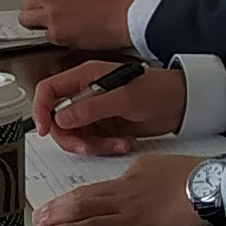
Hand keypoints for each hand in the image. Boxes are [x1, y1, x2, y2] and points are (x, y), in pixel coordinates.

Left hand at [17, 0, 140, 49]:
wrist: (131, 12)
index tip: (48, 0)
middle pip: (26, 2)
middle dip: (35, 8)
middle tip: (46, 13)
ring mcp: (51, 14)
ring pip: (26, 19)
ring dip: (37, 22)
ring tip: (52, 23)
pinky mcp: (57, 34)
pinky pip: (45, 36)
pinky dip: (55, 35)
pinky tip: (70, 31)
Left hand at [35, 151, 207, 225]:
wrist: (213, 183)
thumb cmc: (200, 178)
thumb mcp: (166, 168)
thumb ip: (145, 177)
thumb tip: (134, 186)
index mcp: (134, 171)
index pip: (98, 187)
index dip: (76, 197)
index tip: (62, 203)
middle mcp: (124, 185)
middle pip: (83, 196)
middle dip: (59, 206)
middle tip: (40, 214)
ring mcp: (126, 203)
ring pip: (82, 209)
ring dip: (58, 217)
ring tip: (40, 224)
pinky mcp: (132, 221)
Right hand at [36, 57, 188, 146]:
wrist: (184, 104)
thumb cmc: (159, 90)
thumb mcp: (124, 98)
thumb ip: (91, 108)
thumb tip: (60, 118)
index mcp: (85, 77)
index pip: (48, 91)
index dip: (40, 110)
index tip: (44, 130)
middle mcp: (85, 93)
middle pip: (58, 120)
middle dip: (72, 138)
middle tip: (89, 147)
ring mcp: (95, 111)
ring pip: (75, 135)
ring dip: (92, 146)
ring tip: (116, 145)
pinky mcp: (105, 127)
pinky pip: (93, 143)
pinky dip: (105, 148)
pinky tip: (124, 144)